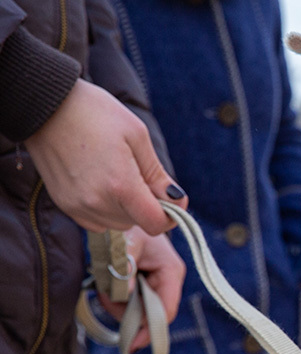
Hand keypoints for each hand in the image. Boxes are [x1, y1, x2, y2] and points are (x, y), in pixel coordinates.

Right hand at [23, 79, 187, 234]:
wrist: (44, 104)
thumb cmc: (95, 113)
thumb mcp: (136, 136)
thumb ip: (157, 174)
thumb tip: (176, 201)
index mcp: (120, 186)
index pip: (155, 224)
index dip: (170, 215)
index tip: (171, 198)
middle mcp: (97, 202)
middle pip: (137, 223)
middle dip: (147, 205)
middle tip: (140, 174)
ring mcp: (77, 206)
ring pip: (117, 223)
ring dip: (126, 208)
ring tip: (118, 173)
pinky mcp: (64, 204)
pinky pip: (96, 221)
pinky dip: (106, 209)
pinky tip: (102, 183)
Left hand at [98, 226, 185, 350]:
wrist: (127, 214)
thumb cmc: (130, 226)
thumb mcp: (126, 243)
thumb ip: (125, 268)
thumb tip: (124, 295)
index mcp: (171, 272)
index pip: (166, 311)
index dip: (150, 330)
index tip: (131, 345)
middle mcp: (167, 282)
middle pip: (150, 315)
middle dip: (127, 312)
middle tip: (106, 294)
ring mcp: (156, 285)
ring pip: (138, 311)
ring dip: (118, 303)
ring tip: (106, 283)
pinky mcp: (145, 286)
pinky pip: (132, 302)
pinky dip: (117, 297)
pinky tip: (111, 283)